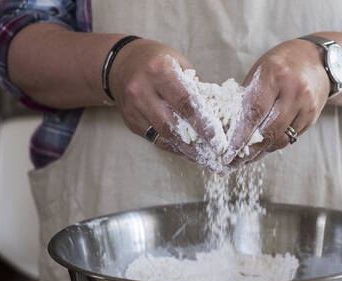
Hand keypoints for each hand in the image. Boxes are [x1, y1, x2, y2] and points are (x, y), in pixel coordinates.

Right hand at [109, 39, 221, 167]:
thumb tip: (217, 112)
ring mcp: (134, 108)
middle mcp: (142, 90)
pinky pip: (155, 138)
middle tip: (216, 156)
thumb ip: (196, 87)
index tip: (219, 140)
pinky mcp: (130, 121)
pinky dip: (173, 147)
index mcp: (159, 71)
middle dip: (197, 144)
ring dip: (186, 150)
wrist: (122, 64)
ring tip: (205, 158)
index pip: (186, 103)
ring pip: (163, 136)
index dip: (204, 125)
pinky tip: (188, 151)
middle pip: (173, 125)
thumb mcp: (179, 63)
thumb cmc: (158, 61)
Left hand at [223, 38, 330, 166]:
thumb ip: (246, 97)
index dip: (239, 136)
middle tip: (233, 162)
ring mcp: (307, 105)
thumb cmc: (280, 64)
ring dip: (261, 152)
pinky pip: (290, 138)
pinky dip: (274, 145)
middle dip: (249, 150)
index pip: (254, 112)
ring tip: (245, 159)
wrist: (317, 60)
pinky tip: (262, 148)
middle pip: (268, 131)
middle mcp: (294, 90)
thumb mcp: (259, 71)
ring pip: (280, 139)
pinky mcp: (312, 117)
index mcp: (274, 75)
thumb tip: (227, 128)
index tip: (228, 152)